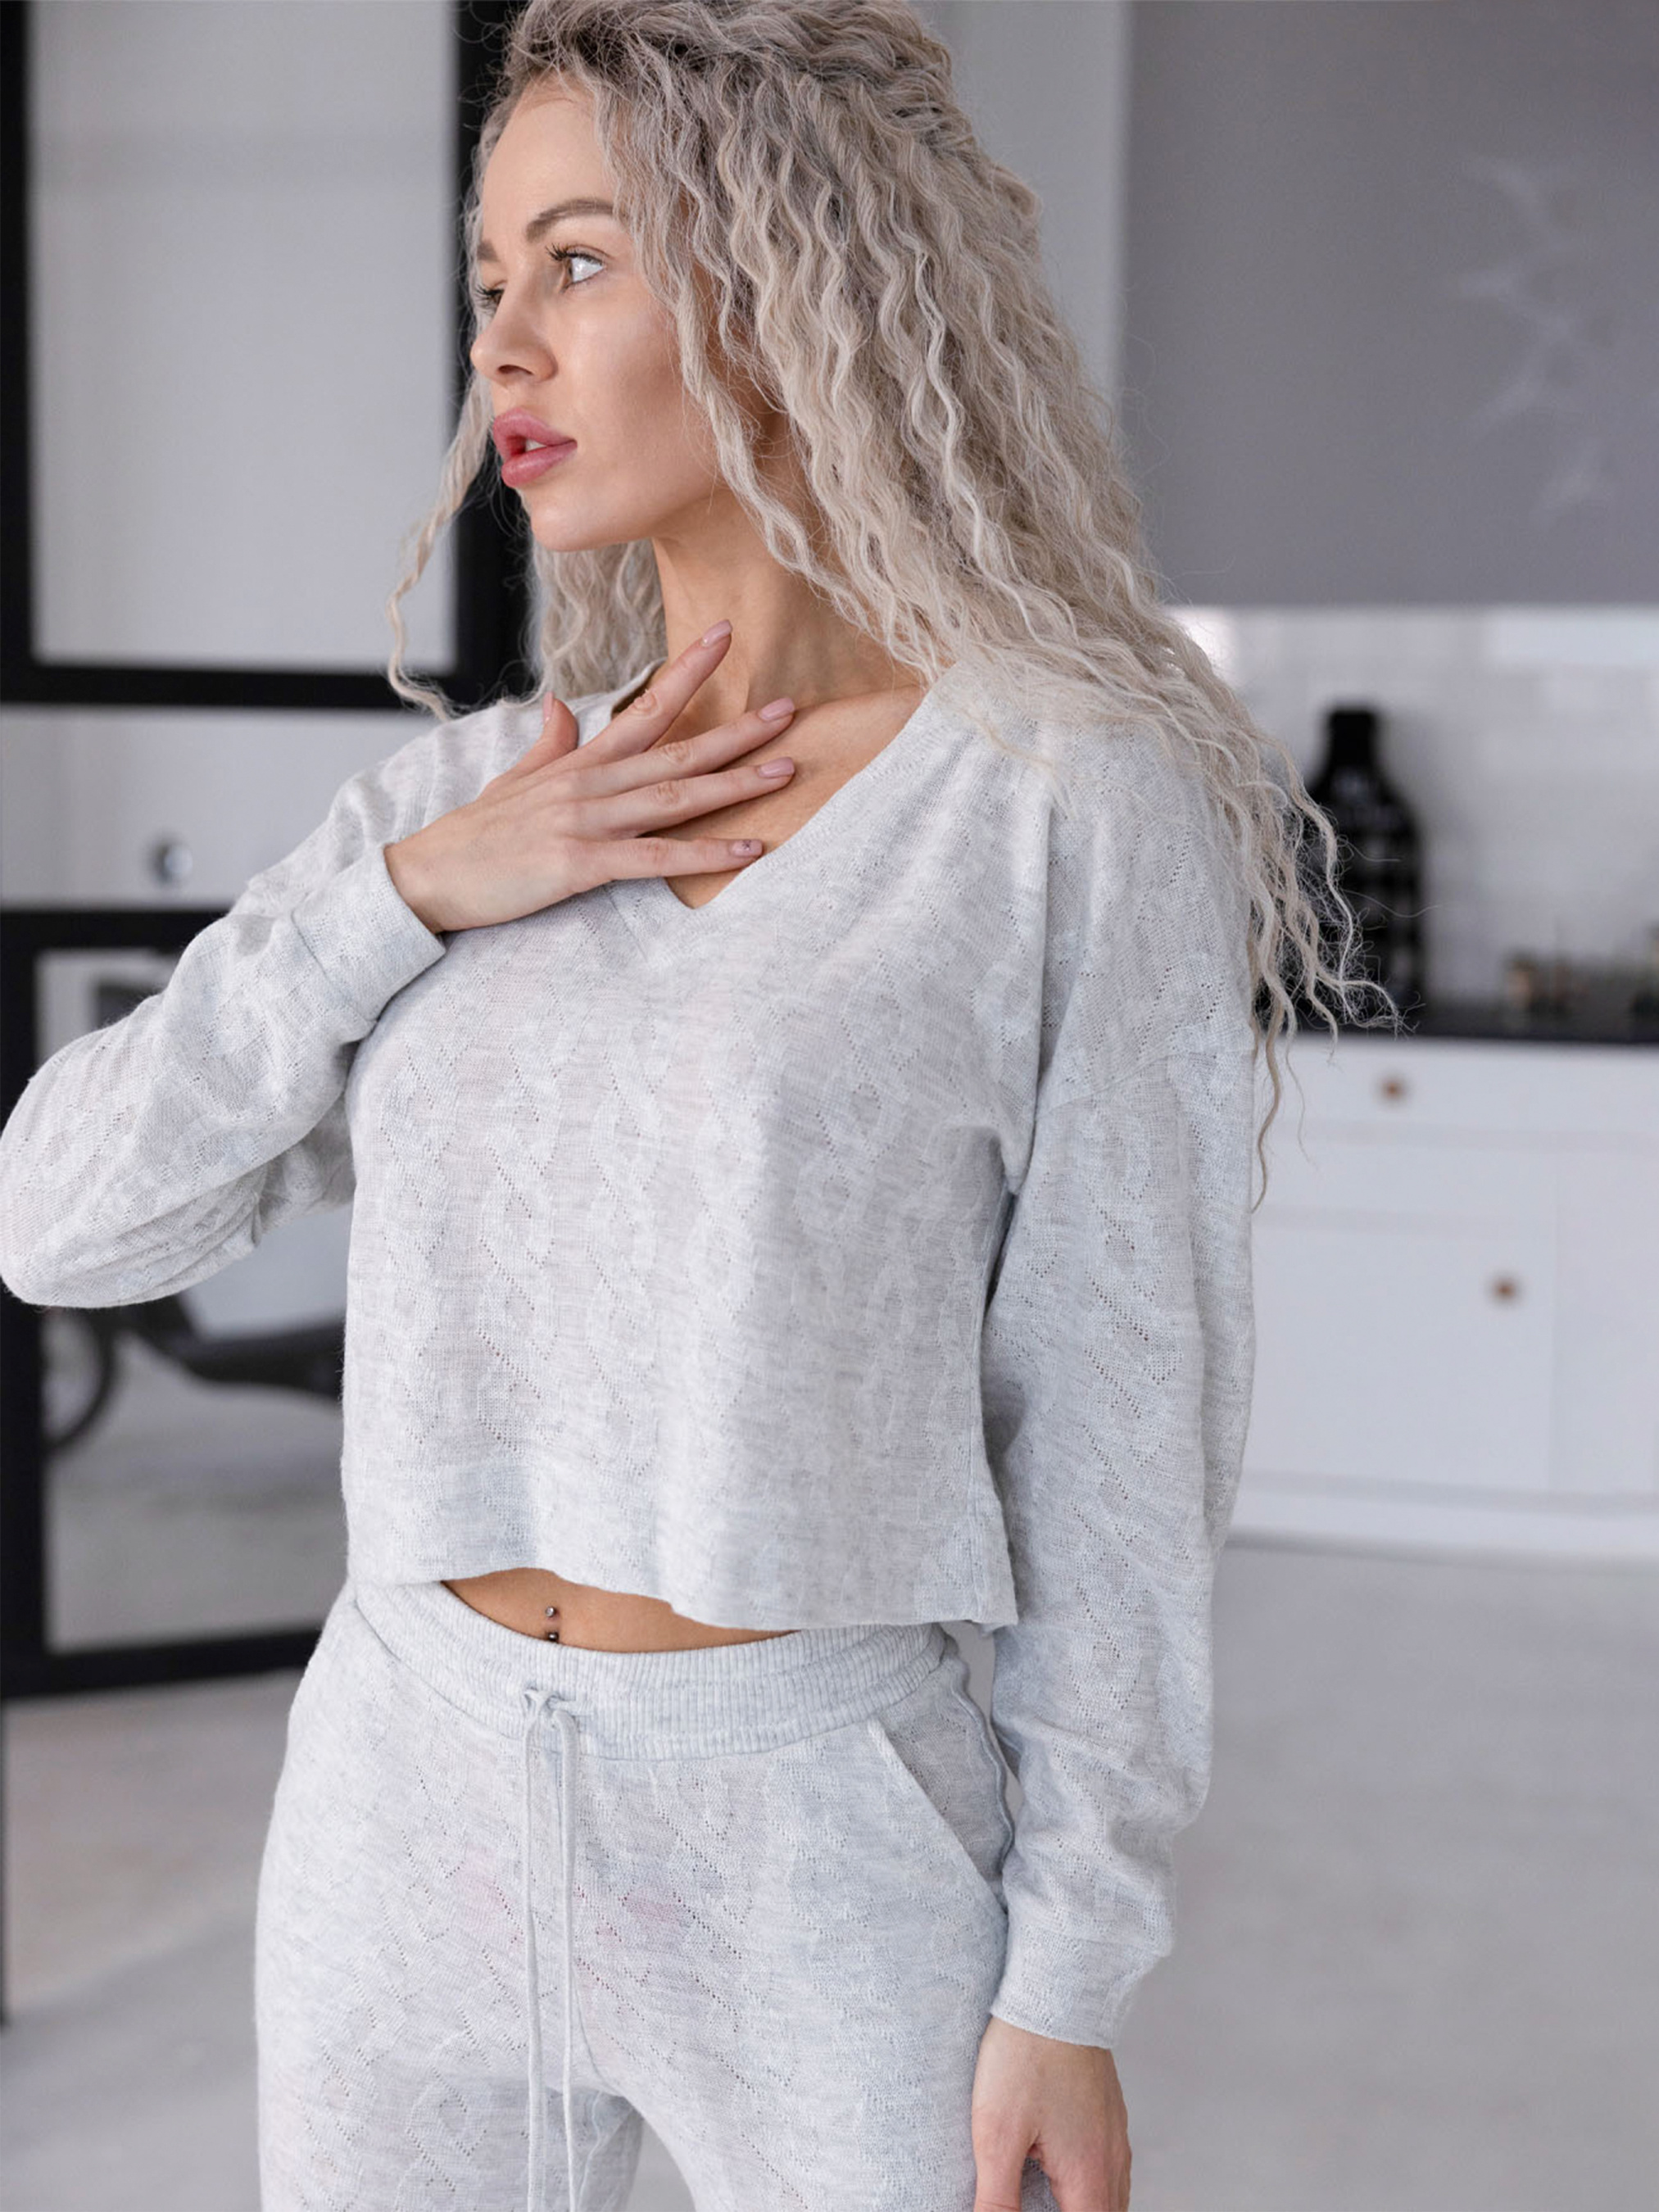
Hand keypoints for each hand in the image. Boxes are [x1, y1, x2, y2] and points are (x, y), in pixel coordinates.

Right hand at [383, 626, 797, 933]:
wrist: (426, 876)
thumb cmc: (473, 835)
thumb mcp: (513, 780)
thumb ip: (547, 743)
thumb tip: (562, 703)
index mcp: (579, 762)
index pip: (645, 706)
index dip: (689, 670)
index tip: (726, 637)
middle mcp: (590, 783)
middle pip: (676, 747)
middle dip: (736, 728)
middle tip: (790, 707)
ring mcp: (586, 822)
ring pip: (675, 796)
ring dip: (735, 783)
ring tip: (785, 768)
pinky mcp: (580, 864)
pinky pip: (656, 857)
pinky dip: (706, 854)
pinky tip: (749, 848)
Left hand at [971, 2016, 1129, 2211]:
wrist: (1057, 1991)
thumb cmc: (1025, 2055)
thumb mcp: (997, 2133)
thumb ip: (997, 2197)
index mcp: (1088, 2174)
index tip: (1025, 2210)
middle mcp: (1112, 2159)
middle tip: (1033, 2203)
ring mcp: (1115, 2133)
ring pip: (1113, 2196)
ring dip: (1084, 2205)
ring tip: (1050, 2199)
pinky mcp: (1109, 2111)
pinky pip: (1112, 2167)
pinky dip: (1093, 2184)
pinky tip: (1065, 2173)